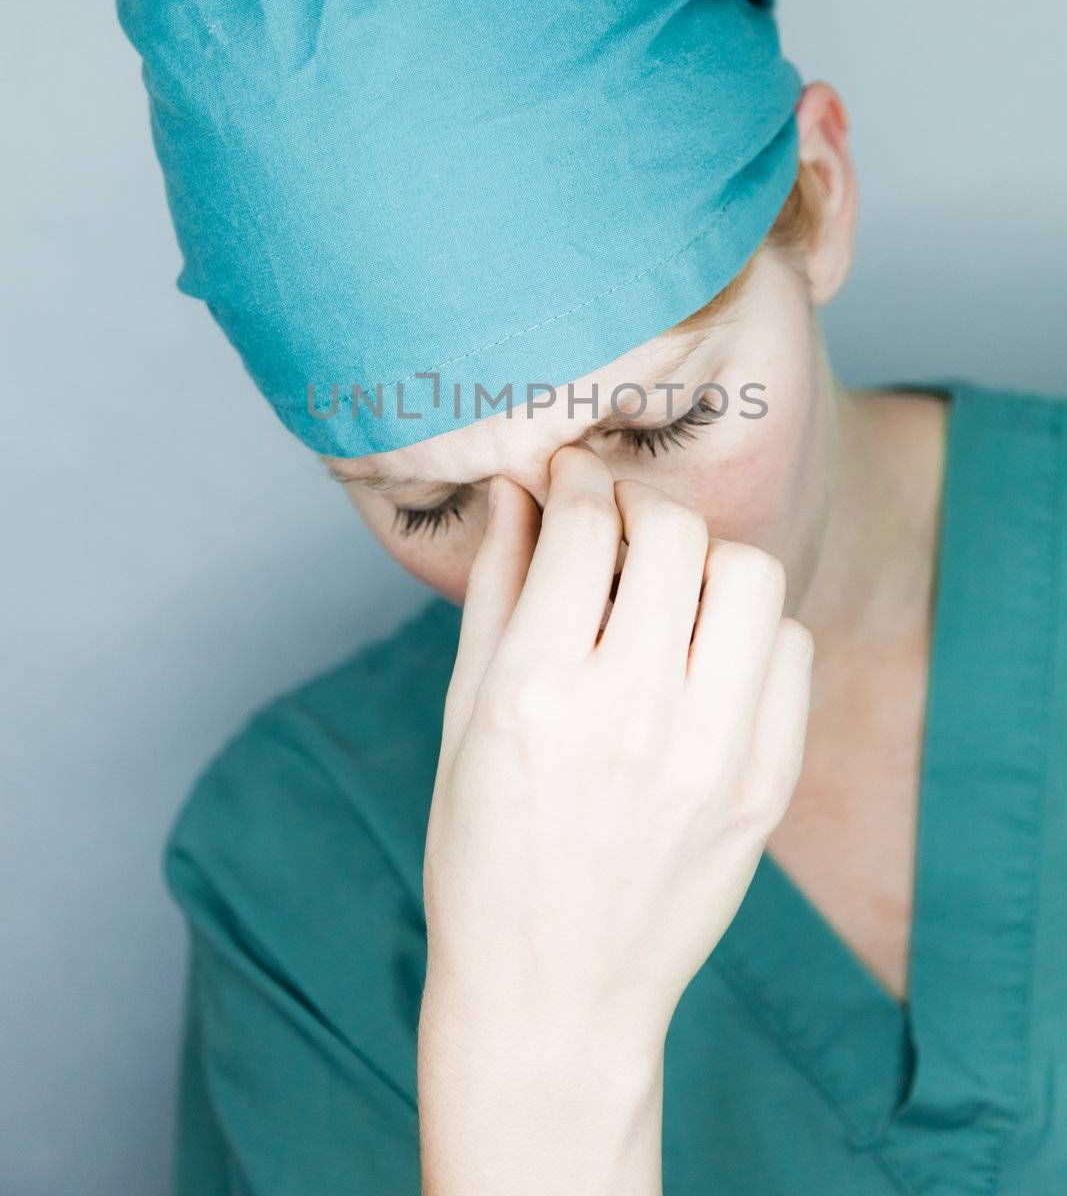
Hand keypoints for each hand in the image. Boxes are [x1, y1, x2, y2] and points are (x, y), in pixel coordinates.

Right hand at [421, 441, 813, 1048]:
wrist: (554, 992)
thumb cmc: (484, 851)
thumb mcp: (463, 716)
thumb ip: (497, 590)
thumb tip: (520, 490)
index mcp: (537, 694)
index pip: (583, 527)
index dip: (576, 480)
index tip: (570, 476)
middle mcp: (633, 717)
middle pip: (676, 533)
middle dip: (639, 506)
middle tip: (617, 525)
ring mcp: (711, 756)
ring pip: (751, 575)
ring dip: (706, 559)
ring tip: (671, 589)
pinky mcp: (765, 787)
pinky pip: (793, 650)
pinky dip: (753, 628)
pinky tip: (708, 652)